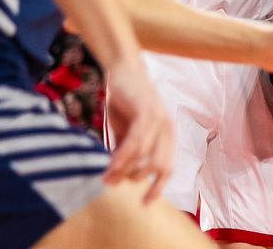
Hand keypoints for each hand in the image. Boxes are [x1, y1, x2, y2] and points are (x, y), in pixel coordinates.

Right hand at [102, 55, 173, 203]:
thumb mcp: (125, 132)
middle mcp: (167, 129)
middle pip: (158, 167)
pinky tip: (110, 164)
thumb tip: (115, 177)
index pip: (167, 169)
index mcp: (166, 136)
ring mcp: (160, 119)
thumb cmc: (124, 102)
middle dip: (134, 179)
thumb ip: (125, 152)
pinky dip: (124, 156)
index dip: (157, 188)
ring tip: (105, 176)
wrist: (122, 70)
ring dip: (123, 170)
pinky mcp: (148, 111)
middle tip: (111, 182)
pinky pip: (137, 141)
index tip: (144, 204)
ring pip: (144, 156)